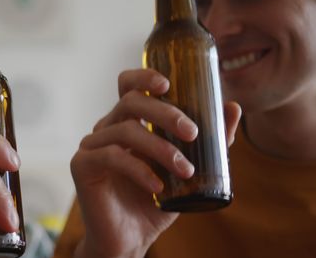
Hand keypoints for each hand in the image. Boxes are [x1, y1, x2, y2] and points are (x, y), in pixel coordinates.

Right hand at [70, 69, 240, 257]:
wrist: (129, 239)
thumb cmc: (155, 203)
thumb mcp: (189, 170)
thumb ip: (211, 143)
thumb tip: (233, 108)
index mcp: (127, 121)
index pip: (129, 85)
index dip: (144, 76)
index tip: (168, 84)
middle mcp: (107, 128)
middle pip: (131, 101)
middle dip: (165, 112)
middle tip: (192, 132)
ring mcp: (92, 145)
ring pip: (126, 129)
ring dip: (160, 148)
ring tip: (185, 169)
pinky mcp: (82, 165)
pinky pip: (112, 156)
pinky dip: (139, 169)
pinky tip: (158, 187)